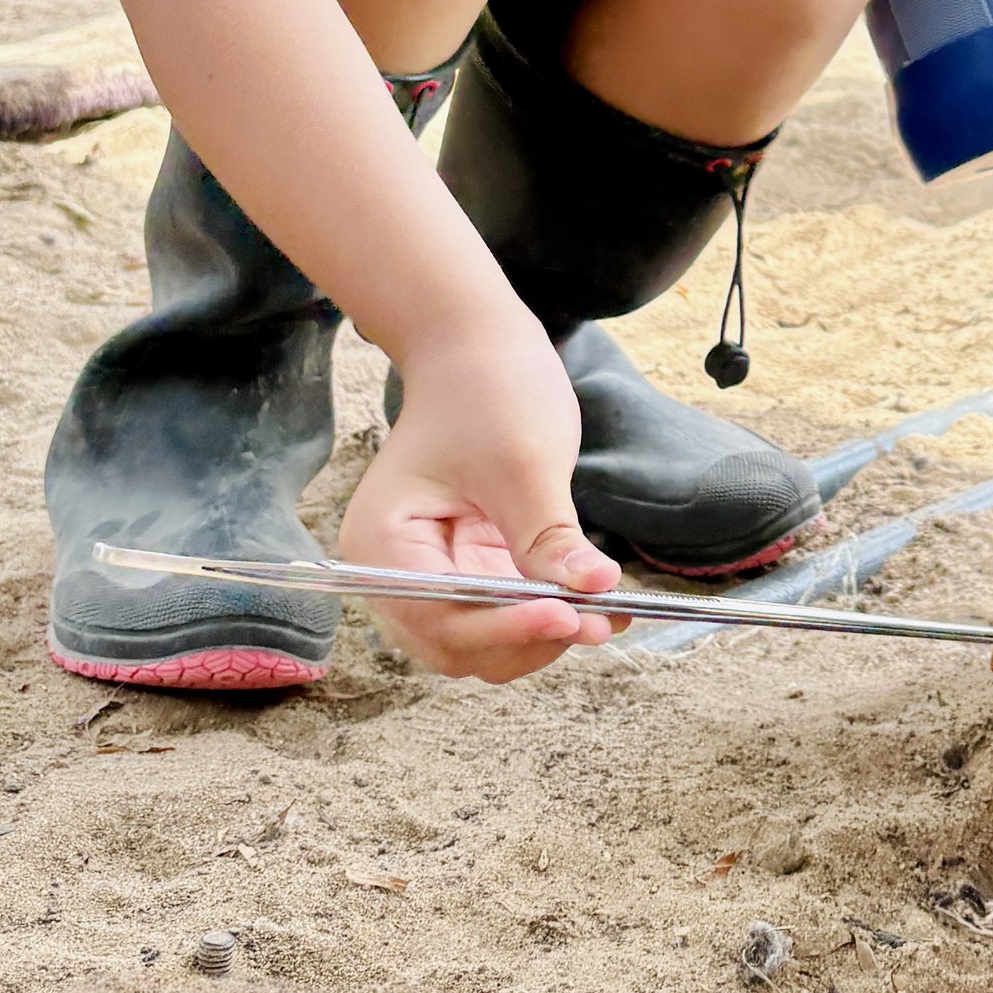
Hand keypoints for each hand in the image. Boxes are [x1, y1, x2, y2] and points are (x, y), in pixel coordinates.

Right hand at [340, 311, 626, 681]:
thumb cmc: (486, 390)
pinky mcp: (471, 568)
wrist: (478, 349)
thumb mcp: (523, 462)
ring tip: (609, 615)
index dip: (502, 628)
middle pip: (457, 644)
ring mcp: (435, 573)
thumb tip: (593, 593)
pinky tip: (599, 605)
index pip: (437, 616)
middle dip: (526, 639)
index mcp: (383, 545)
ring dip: (543, 636)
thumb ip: (549, 536)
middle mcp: (397, 573)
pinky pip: (507, 612)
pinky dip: (548, 616)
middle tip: (599, 623)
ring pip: (485, 640)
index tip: (566, 617)